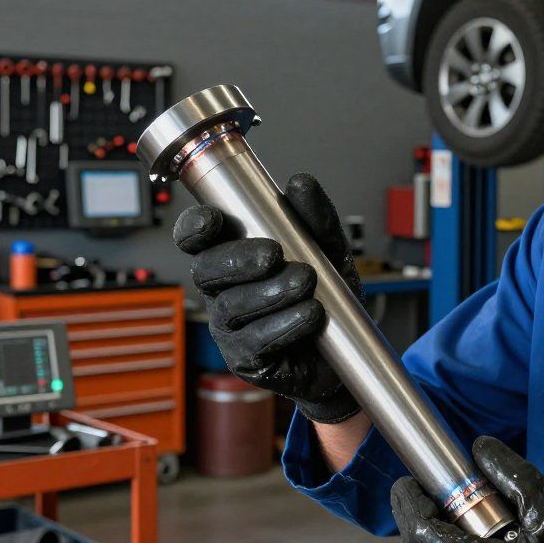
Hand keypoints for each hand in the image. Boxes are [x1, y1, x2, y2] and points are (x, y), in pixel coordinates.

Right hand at [174, 172, 363, 422]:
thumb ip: (316, 218)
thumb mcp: (329, 251)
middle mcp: (222, 290)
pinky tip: (310, 314)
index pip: (197, 238)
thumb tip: (301, 183)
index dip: (195, 227)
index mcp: (232, 255)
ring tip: (306, 282)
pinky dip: (285, 324)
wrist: (348, 349)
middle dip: (238, 259)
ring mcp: (229, 327)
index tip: (213, 221)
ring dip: (271, 291)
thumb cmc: (327, 294)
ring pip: (232, 305)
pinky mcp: (245, 359)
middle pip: (205, 270)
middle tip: (273, 254)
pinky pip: (255, 341)